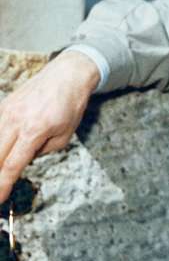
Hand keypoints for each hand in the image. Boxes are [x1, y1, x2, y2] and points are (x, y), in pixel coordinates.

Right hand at [0, 51, 100, 202]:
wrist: (66, 75)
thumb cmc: (70, 106)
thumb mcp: (65, 135)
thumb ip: (43, 151)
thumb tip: (23, 160)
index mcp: (35, 130)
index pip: (13, 165)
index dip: (3, 185)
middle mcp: (15, 121)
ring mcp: (5, 112)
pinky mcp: (2, 107)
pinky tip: (1, 152)